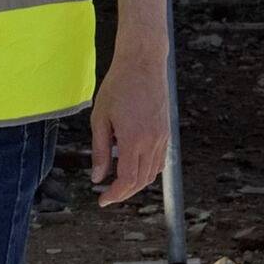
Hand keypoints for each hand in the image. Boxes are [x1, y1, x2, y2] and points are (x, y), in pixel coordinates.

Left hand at [88, 46, 169, 206]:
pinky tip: (134, 170)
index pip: (127, 180)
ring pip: (152, 173)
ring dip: (136, 184)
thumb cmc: (118, 86)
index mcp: (133, 139)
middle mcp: (152, 142)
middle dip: (124, 193)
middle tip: (107, 196)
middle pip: (141, 181)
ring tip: (118, 185)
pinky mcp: (166, 132)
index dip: (115, 194)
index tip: (102, 200)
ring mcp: (162, 137)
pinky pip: (159, 160)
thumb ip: (99, 151)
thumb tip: (97, 177)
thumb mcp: (100, 118)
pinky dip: (147, 171)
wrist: (143, 62)